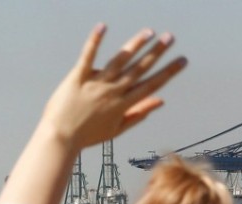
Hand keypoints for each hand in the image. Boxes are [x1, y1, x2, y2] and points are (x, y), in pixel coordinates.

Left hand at [42, 25, 186, 150]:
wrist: (59, 139)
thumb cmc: (86, 136)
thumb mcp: (116, 128)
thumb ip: (138, 113)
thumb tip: (160, 100)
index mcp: (123, 105)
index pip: (151, 85)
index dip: (168, 72)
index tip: (182, 60)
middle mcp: (112, 92)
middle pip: (139, 69)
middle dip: (156, 52)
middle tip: (170, 37)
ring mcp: (95, 84)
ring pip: (119, 61)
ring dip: (135, 45)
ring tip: (149, 32)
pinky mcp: (77, 78)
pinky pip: (88, 57)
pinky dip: (95, 41)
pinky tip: (103, 27)